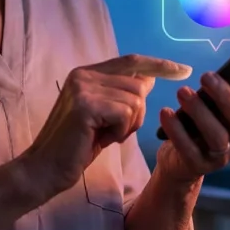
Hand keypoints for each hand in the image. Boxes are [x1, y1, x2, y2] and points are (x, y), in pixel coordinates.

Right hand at [23, 54, 190, 199]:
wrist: (45, 168)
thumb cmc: (76, 146)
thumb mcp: (105, 116)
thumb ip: (123, 95)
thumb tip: (151, 77)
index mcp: (87, 73)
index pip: (132, 60)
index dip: (160, 64)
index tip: (184, 70)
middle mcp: (84, 74)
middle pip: (138, 85)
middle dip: (138, 114)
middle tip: (115, 132)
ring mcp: (83, 87)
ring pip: (135, 100)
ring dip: (128, 125)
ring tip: (106, 136)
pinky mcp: (86, 104)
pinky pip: (126, 113)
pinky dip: (121, 131)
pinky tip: (102, 140)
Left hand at [157, 49, 229, 180]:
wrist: (180, 162)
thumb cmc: (203, 124)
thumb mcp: (222, 105)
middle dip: (225, 96)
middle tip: (205, 76)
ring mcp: (221, 157)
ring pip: (217, 135)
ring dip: (199, 111)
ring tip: (182, 92)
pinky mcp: (198, 166)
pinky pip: (188, 149)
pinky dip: (176, 130)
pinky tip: (165, 112)